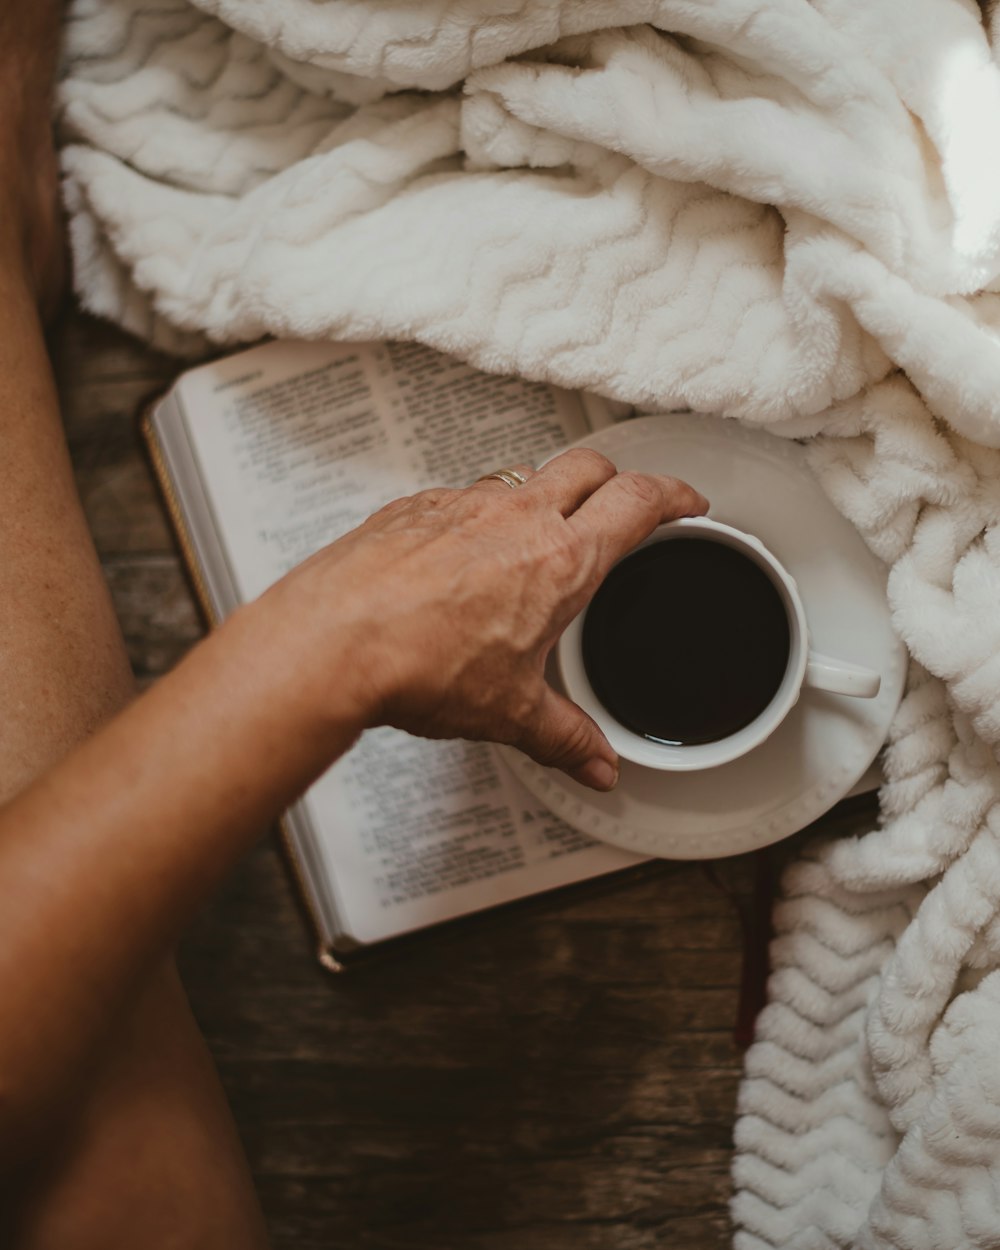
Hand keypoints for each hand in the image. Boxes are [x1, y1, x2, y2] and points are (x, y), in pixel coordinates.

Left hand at [271, 449, 707, 789]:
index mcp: (561, 560)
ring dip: (545, 493)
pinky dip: (480, 513)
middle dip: (618, 478)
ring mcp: (463, 505)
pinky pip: (463, 496)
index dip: (675, 494)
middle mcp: (516, 517)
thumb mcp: (509, 711)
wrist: (331, 641)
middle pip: (590, 466)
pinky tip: (464, 552)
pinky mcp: (414, 508)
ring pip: (524, 475)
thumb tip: (595, 763)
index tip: (688, 500)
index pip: (638, 501)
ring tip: (540, 532)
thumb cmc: (417, 664)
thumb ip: (564, 737)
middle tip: (625, 501)